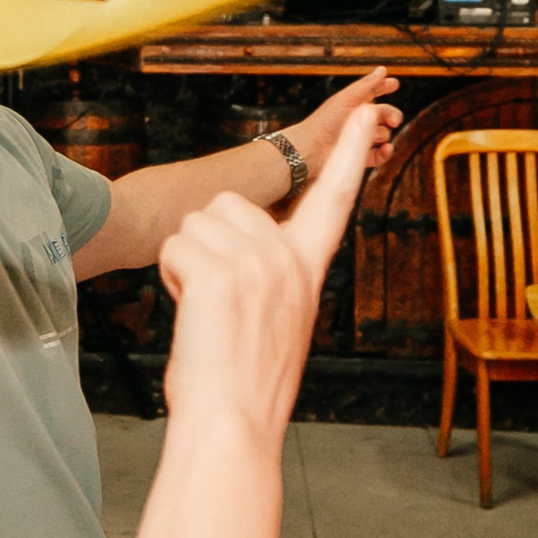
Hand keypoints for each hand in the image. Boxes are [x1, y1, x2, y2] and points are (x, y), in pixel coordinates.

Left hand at [159, 107, 379, 441]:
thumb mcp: (280, 318)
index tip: (368, 115)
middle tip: (216, 304)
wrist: (233, 421)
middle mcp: (289, 258)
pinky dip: (170, 277)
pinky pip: (175, 246)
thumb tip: (244, 254)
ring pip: (195, 222)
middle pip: (226, 205)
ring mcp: (257, 262)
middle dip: (205, 244)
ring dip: (185, 261)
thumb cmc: (244, 379)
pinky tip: (191, 313)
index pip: (334, 198)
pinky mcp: (221, 272)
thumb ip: (273, 275)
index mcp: (308, 268)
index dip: (348, 154)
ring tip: (205, 310)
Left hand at [280, 67, 401, 180]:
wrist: (312, 148)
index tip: (394, 84)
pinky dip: (385, 152)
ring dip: (381, 133)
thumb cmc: (325, 121)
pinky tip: (386, 148)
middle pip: (384, 114)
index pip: (373, 92)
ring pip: (384, 134)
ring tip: (369, 135)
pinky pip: (380, 154)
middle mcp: (358, 120)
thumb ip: (367, 85)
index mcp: (354, 103)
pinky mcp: (361, 156)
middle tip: (394, 120)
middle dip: (391, 115)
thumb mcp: (348, 99)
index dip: (384, 87)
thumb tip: (382, 70)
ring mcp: (360, 138)